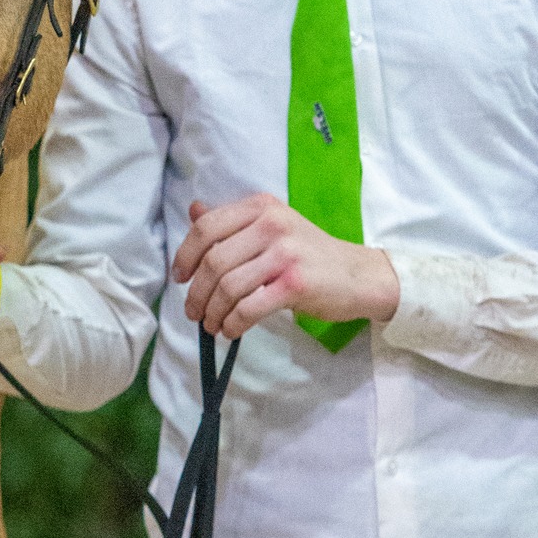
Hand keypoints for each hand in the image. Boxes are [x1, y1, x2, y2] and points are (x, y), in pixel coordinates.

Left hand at [170, 195, 399, 338]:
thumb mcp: (273, 227)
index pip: (207, 226)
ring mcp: (285, 253)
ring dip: (213, 312)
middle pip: (214, 260)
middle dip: (197, 292)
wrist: (358, 275)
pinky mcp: (295, 284)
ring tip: (211, 324)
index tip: (179, 277)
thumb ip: (233, 221)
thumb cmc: (309, 253)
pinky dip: (233, 323)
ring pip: (229, 286)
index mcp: (261, 207)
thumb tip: (193, 209)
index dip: (185, 255)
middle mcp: (272, 224)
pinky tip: (231, 330)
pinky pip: (250, 307)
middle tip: (192, 311)